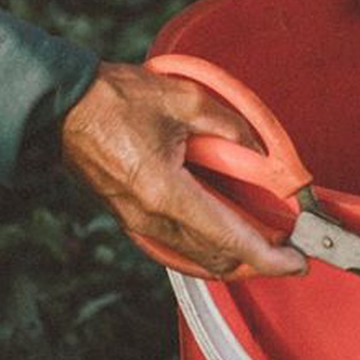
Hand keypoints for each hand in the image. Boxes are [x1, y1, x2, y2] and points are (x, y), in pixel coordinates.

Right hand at [61, 62, 305, 278]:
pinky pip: (177, 246)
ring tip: (267, 243)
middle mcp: (150, 218)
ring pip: (197, 256)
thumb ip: (229, 124)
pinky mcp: (130, 217)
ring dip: (234, 255)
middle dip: (258, 259)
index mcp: (165, 192)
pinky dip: (208, 249)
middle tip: (291, 247)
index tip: (297, 261)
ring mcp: (137, 222)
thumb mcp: (183, 98)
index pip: (228, 237)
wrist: (62, 108)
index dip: (268, 256)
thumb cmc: (115, 100)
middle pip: (216, 257)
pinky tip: (226, 240)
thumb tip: (258, 150)